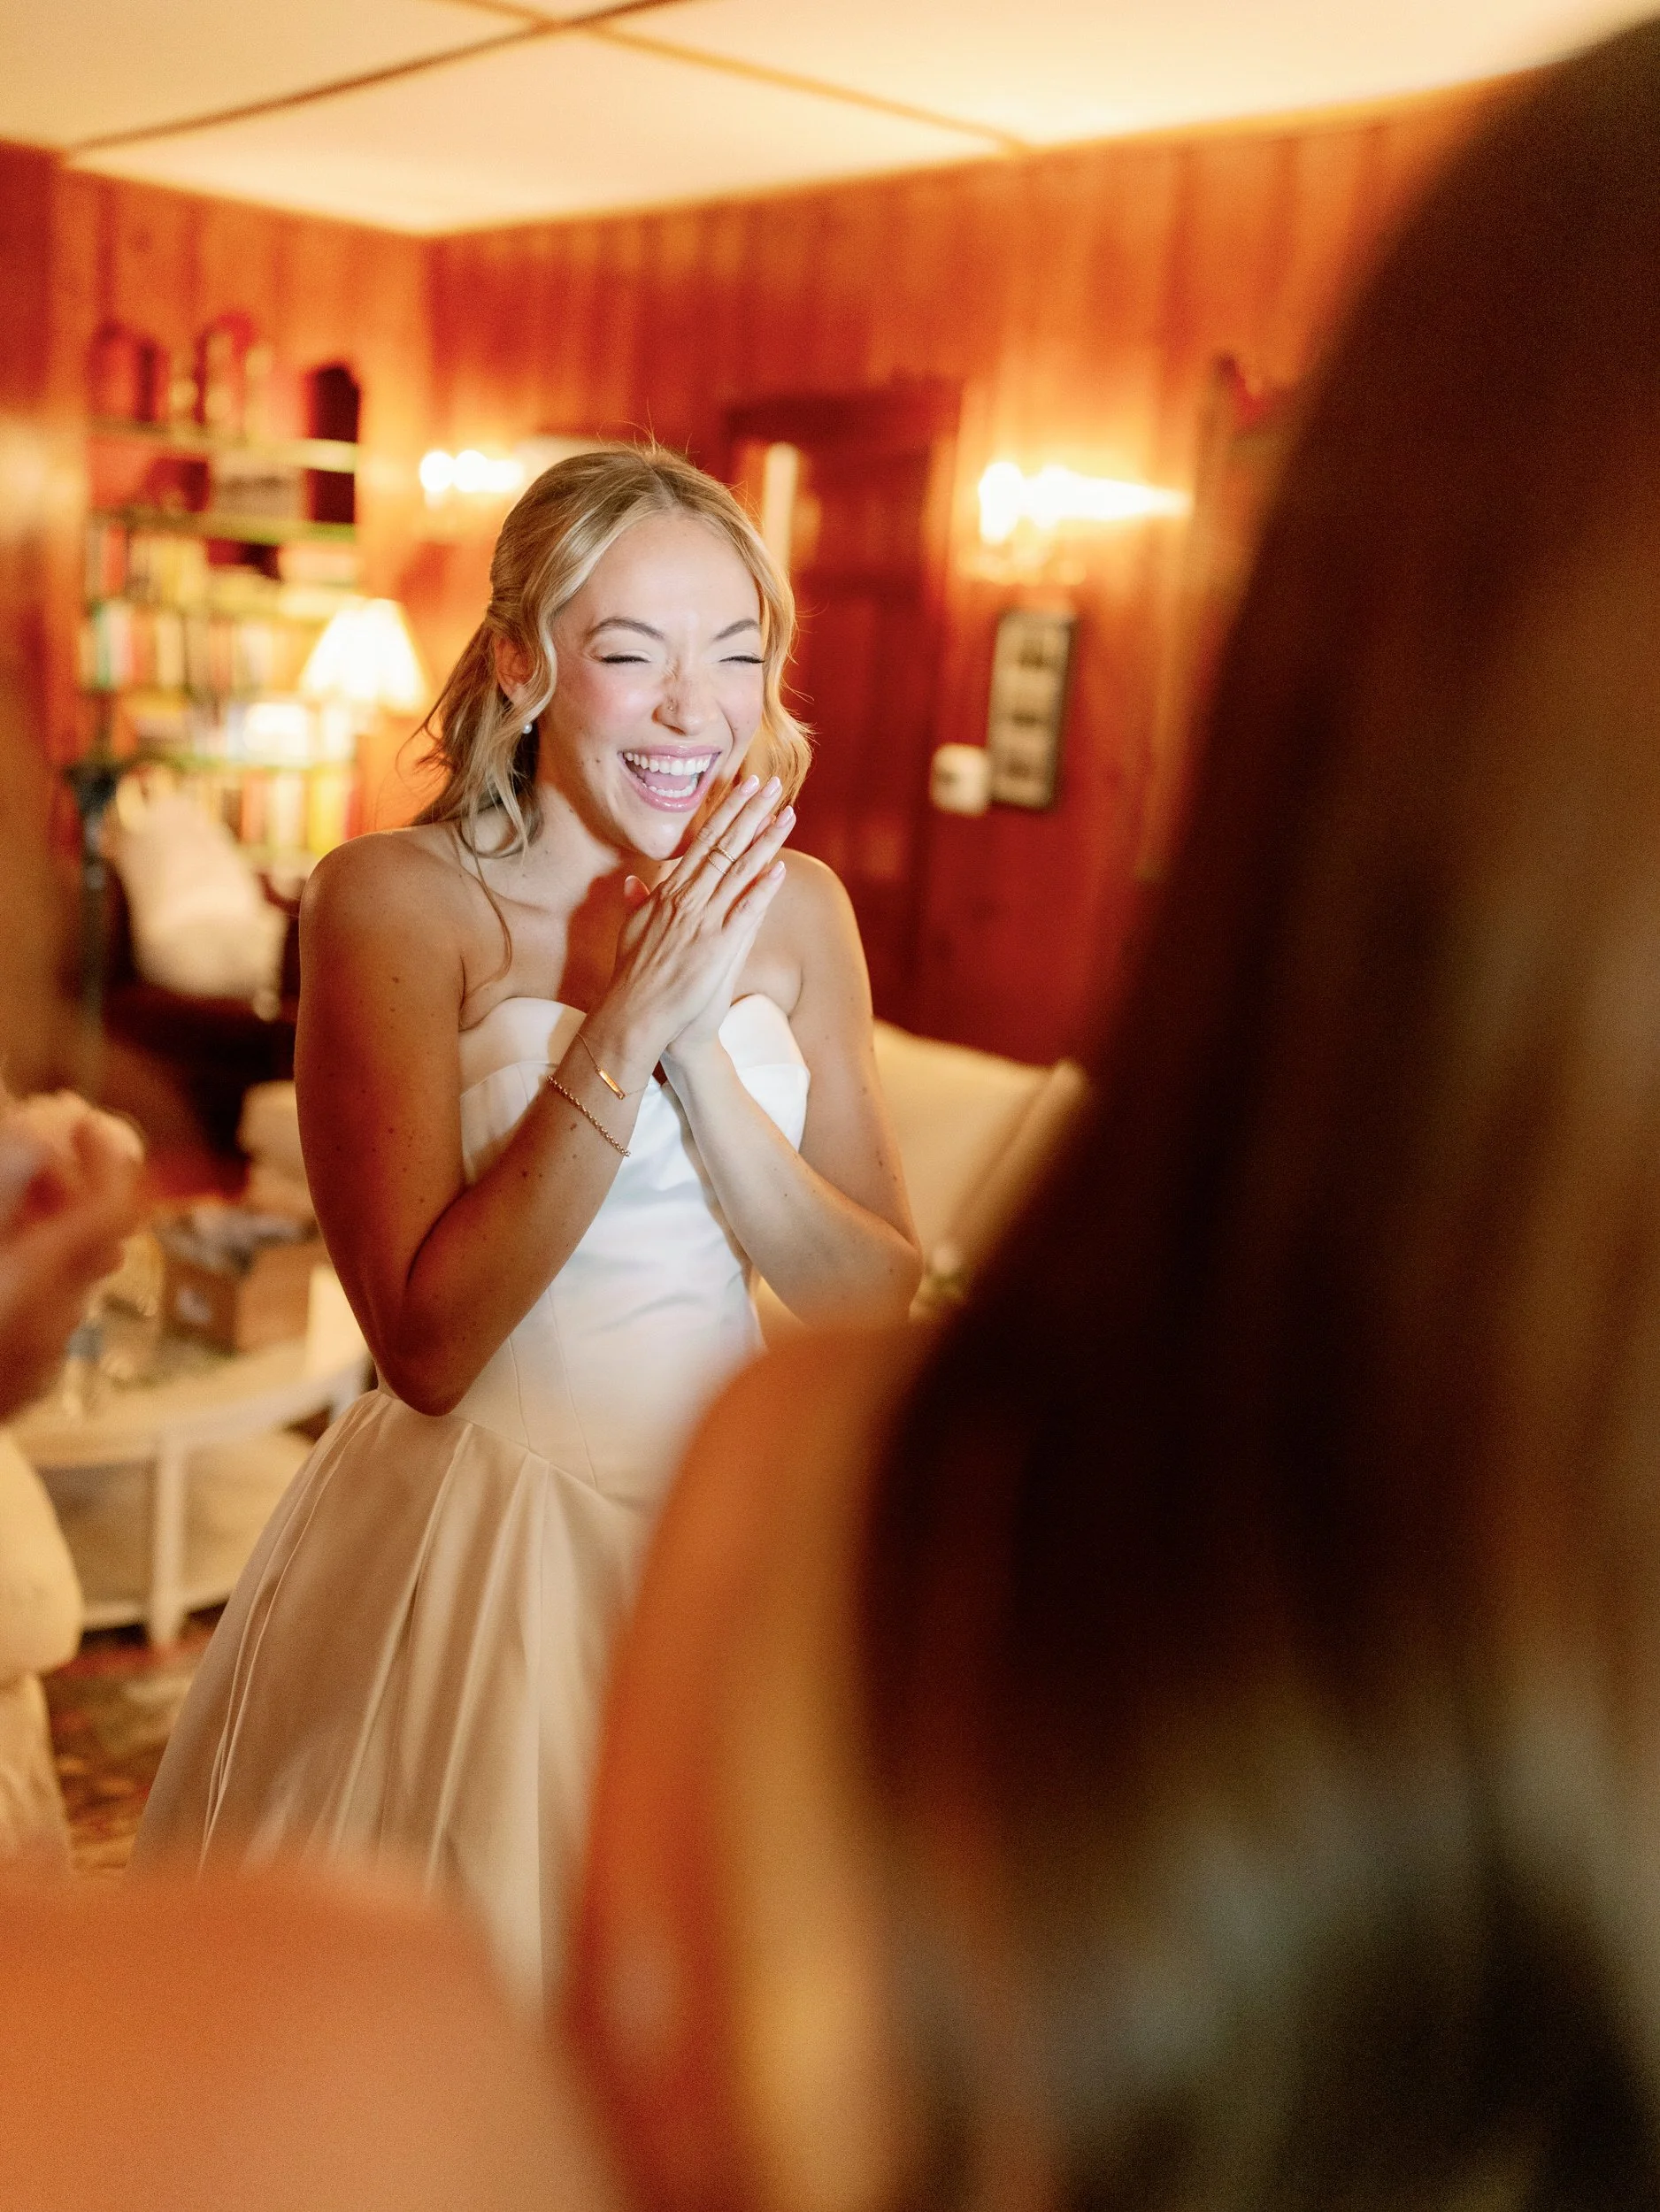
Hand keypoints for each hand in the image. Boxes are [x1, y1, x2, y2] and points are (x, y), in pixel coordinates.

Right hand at [0, 1096, 145, 1418]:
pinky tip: (0, 1267)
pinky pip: (41, 1318)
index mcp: (36, 1281)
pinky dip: (29, 1278)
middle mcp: (52, 1321)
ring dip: (47, 1232)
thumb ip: (3, 1189)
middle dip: (69, 1188)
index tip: (81, 1122)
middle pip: (95, 1241)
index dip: (106, 1157)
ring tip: (7, 1208)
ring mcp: (36, 1361)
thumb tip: (35, 1135)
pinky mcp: (16, 1388)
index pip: (113, 1207)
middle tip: (30, 1155)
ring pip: (68, 1279)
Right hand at [590, 775, 792, 1081]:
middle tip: (771, 785)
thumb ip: (638, 903)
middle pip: (723, 846)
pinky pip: (743, 911)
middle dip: (749, 813)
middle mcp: (686, 899)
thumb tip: (634, 882)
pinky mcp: (715, 946)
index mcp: (669, 892)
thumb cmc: (634, 977)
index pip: (703, 842)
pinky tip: (779, 868)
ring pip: (738, 870)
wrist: (637, 1014)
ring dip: (765, 840)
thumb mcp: (631, 932)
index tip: (744, 788)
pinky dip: (761, 889)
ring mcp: (702, 920)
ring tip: (786, 814)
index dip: (726, 813)